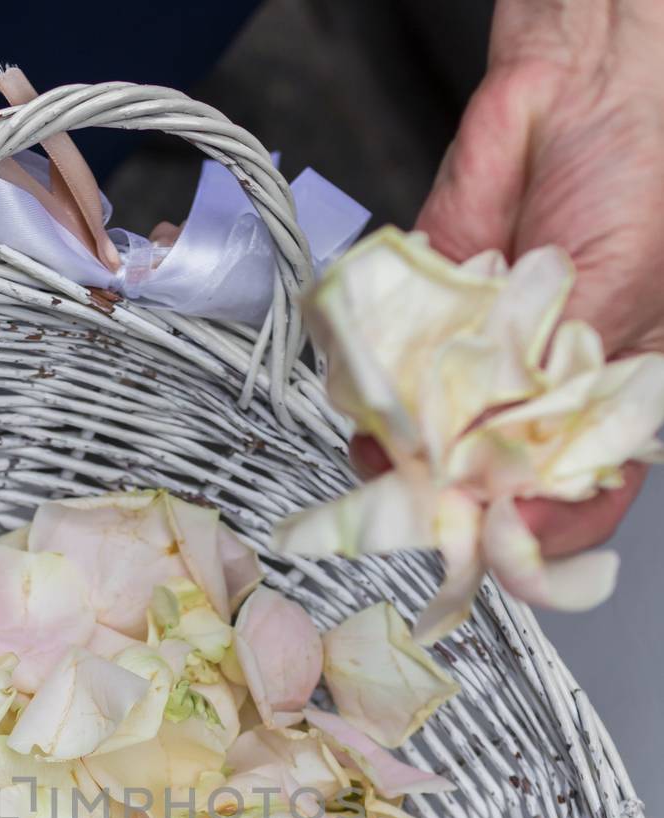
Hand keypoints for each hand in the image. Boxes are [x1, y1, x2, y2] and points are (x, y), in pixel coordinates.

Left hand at [416, 0, 663, 553]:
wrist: (584, 84)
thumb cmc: (637, 177)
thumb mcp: (626, 293)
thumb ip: (566, 382)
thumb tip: (512, 466)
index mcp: (608, 402)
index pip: (580, 497)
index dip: (543, 535)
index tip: (502, 544)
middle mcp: (539, 394)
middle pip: (494, 484)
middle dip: (455, 506)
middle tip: (427, 513)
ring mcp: (480, 364)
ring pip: (432, 440)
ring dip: (402, 459)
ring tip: (388, 460)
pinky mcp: (428, 323)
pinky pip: (392, 374)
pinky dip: (373, 394)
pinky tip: (369, 405)